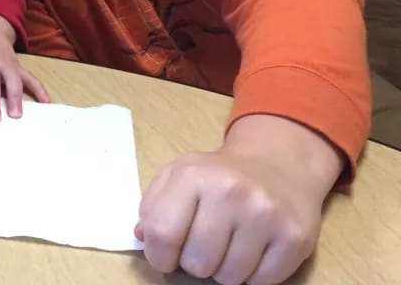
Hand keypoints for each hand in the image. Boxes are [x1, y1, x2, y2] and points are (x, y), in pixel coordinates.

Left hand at [135, 114, 342, 283]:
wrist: (278, 164)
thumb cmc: (217, 175)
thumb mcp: (177, 176)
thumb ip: (152, 206)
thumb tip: (142, 238)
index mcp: (192, 175)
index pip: (162, 235)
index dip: (159, 255)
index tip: (167, 254)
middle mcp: (229, 192)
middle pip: (196, 263)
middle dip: (195, 262)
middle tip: (205, 243)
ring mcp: (265, 215)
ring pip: (229, 278)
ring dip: (224, 270)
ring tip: (230, 243)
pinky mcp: (294, 237)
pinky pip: (262, 283)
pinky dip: (253, 276)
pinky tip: (254, 249)